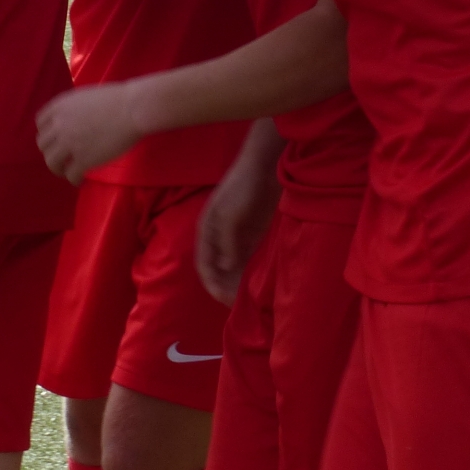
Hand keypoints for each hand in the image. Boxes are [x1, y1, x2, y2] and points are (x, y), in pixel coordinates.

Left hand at [36, 82, 143, 184]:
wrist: (132, 109)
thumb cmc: (117, 98)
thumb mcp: (85, 96)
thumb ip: (73, 109)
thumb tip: (75, 119)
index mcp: (60, 106)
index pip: (40, 122)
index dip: (47, 132)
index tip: (54, 138)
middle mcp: (59, 125)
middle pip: (43, 144)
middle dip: (51, 150)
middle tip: (61, 156)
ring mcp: (70, 143)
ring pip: (51, 162)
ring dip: (57, 168)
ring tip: (66, 171)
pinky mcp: (83, 159)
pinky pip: (70, 174)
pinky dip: (74, 179)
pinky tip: (80, 179)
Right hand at [197, 144, 280, 303]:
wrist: (265, 165)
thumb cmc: (242, 187)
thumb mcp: (229, 215)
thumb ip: (225, 242)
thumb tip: (225, 267)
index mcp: (207, 231)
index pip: (205, 265)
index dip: (212, 283)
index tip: (223, 299)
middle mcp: (220, 236)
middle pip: (219, 268)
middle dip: (225, 286)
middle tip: (238, 305)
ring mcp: (238, 235)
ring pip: (235, 265)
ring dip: (238, 280)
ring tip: (249, 298)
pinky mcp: (255, 233)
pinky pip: (250, 257)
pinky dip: (251, 269)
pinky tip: (259, 281)